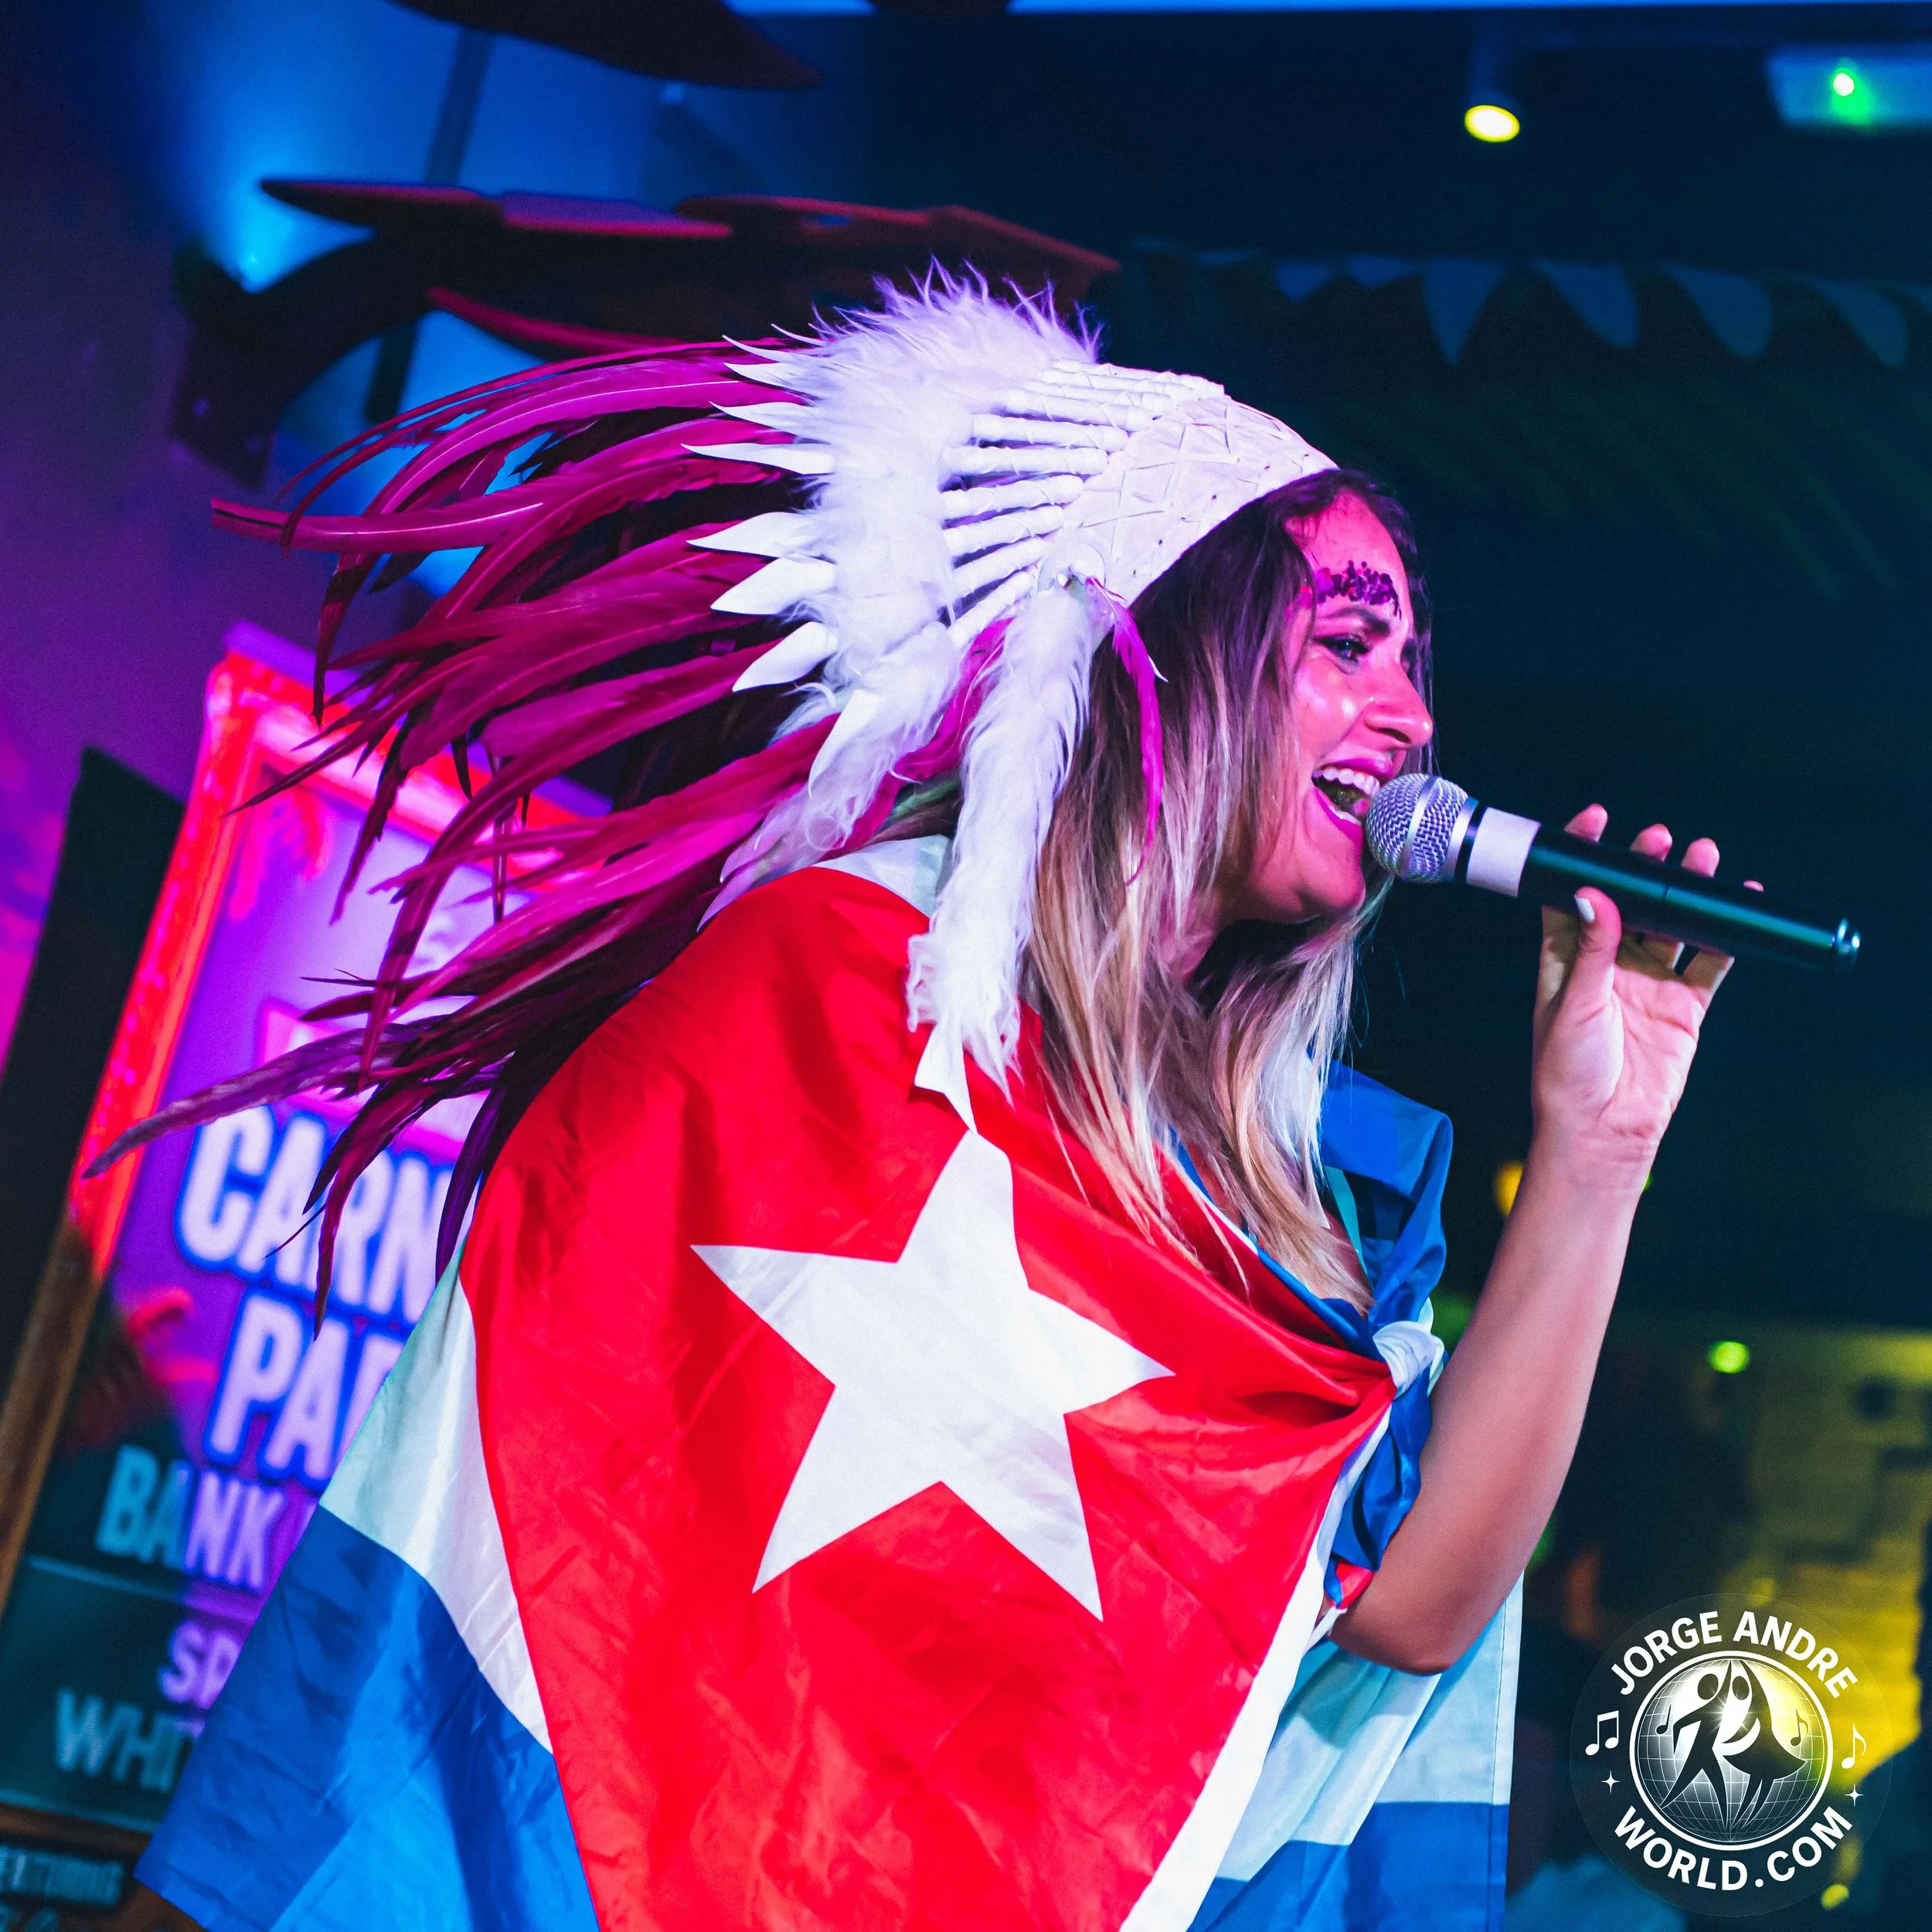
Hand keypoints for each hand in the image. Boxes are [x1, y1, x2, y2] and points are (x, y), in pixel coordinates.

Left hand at [1530, 806, 1738, 1193]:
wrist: (1604, 1130)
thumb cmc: (1568, 1075)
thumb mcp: (1572, 1005)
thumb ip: (1590, 950)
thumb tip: (1595, 895)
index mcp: (1564, 960)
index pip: (1572, 896)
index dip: (1583, 858)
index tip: (1597, 821)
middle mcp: (1607, 966)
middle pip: (1629, 903)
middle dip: (1644, 868)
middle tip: (1660, 839)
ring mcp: (1647, 983)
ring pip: (1672, 925)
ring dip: (1686, 892)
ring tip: (1702, 858)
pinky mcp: (1683, 1006)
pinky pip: (1708, 961)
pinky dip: (1725, 935)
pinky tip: (1738, 904)